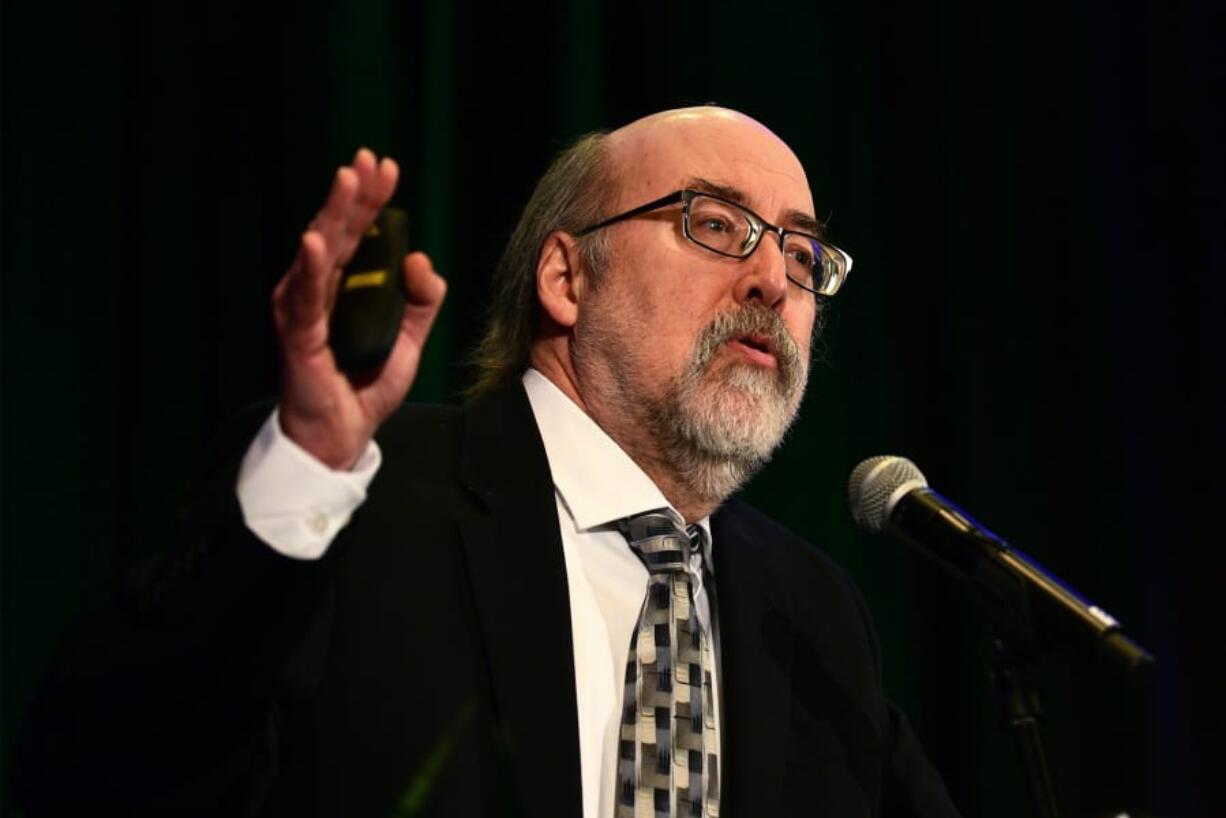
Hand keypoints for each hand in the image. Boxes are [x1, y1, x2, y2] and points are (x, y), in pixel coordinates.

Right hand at [272, 148, 446, 469]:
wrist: (344, 435)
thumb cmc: (367, 384)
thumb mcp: (410, 338)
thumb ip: (422, 299)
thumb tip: (422, 259)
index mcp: (345, 286)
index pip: (360, 233)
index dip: (372, 199)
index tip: (387, 166)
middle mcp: (320, 290)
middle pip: (340, 232)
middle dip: (354, 194)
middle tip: (368, 158)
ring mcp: (304, 310)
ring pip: (320, 253)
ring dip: (333, 215)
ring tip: (347, 180)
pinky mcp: (297, 335)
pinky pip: (304, 298)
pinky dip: (310, 268)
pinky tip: (316, 241)